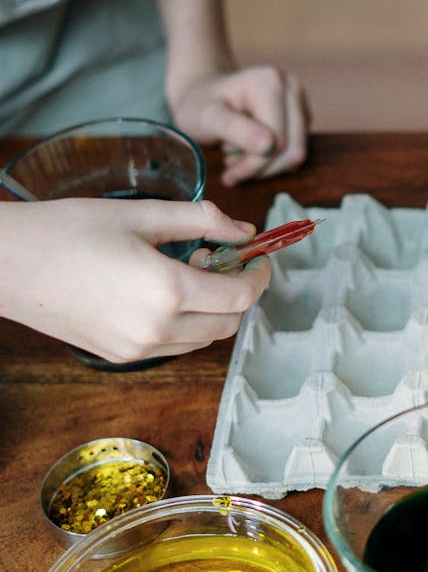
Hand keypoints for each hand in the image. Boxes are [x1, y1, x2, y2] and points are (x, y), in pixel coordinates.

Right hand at [0, 198, 270, 362]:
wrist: (8, 265)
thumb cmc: (68, 231)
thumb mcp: (142, 214)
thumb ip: (201, 220)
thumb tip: (243, 230)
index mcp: (168, 291)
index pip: (240, 296)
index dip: (258, 276)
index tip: (258, 257)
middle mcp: (158, 329)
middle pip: (229, 324)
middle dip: (238, 293)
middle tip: (221, 258)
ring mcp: (138, 349)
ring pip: (203, 339)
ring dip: (213, 310)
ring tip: (188, 269)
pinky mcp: (120, 356)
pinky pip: (173, 345)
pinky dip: (186, 323)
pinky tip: (165, 291)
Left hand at [171, 67, 308, 185]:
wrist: (202, 93)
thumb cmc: (200, 105)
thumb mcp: (206, 117)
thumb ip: (234, 129)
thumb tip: (268, 146)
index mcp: (270, 82)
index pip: (276, 142)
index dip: (253, 165)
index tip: (228, 176)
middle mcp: (290, 86)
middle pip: (292, 148)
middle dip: (261, 166)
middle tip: (231, 167)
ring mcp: (299, 99)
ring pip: (296, 152)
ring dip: (266, 165)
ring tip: (237, 156)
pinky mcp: (302, 113)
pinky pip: (295, 148)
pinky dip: (273, 159)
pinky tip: (249, 150)